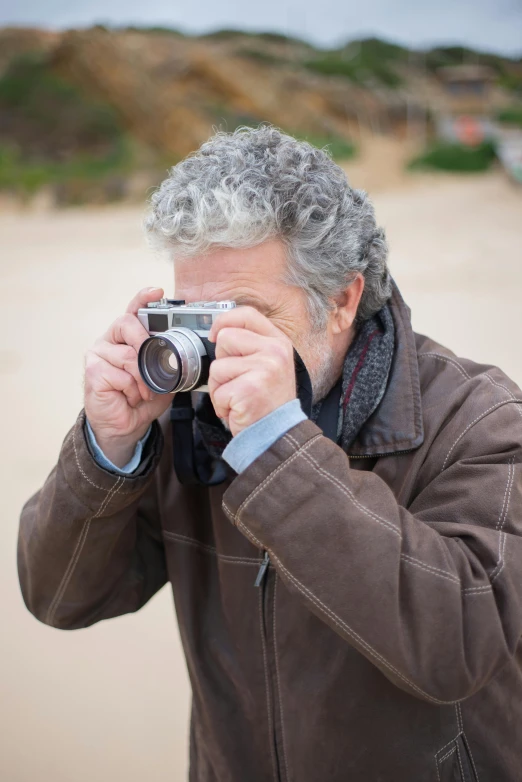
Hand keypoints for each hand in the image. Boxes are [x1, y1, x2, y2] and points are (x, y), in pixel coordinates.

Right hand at [84, 287, 172, 466]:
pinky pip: (121, 374)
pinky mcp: (93, 371)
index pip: (132, 311)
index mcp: (126, 337)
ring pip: (128, 354)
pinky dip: (133, 389)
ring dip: (143, 378)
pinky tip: (131, 397)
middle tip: (155, 365)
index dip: (142, 298)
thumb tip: (185, 354)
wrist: (125, 427)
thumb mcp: (163, 377)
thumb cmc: (141, 399)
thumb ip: (169, 361)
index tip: (157, 291)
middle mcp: (109, 341)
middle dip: (145, 343)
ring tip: (144, 392)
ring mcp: (98, 354)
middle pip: (127, 323)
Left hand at [208, 306, 296, 436]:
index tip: (214, 335)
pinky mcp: (249, 390)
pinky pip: (218, 391)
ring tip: (239, 397)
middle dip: (222, 362)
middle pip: (225, 339)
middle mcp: (274, 352)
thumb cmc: (268, 400)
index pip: (246, 314)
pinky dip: (222, 404)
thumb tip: (219, 331)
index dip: (224, 321)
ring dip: (220, 387)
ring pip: (217, 367)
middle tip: (239, 380)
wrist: (278, 433)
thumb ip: (250, 344)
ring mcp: (263, 370)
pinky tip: (238, 408)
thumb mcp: (269, 363)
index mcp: (278, 342)